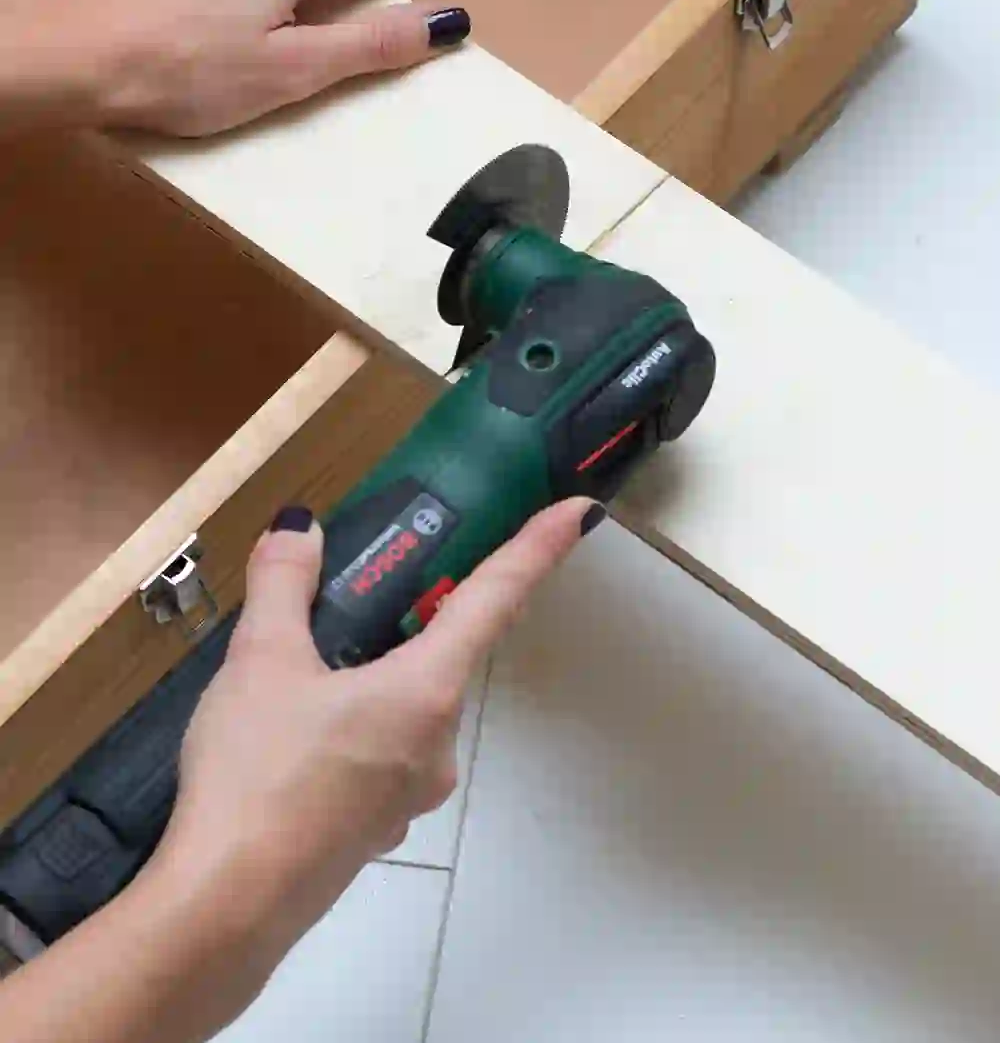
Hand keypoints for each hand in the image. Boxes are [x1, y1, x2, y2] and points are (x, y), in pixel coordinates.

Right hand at [155, 497, 602, 960]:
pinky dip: (352, 726)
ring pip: (404, 707)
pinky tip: (289, 735)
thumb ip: (284, 584)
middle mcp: (435, 744)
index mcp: (426, 690)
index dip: (538, 548)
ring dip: (372, 675)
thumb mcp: (260, 661)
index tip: (582, 512)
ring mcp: (409, 796)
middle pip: (441, 655)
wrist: (222, 909)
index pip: (495, 598)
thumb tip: (301, 528)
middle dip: (409, 617)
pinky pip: (378, 754)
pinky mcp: (374, 830)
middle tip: (361, 586)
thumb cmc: (256, 776)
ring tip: (298, 666)